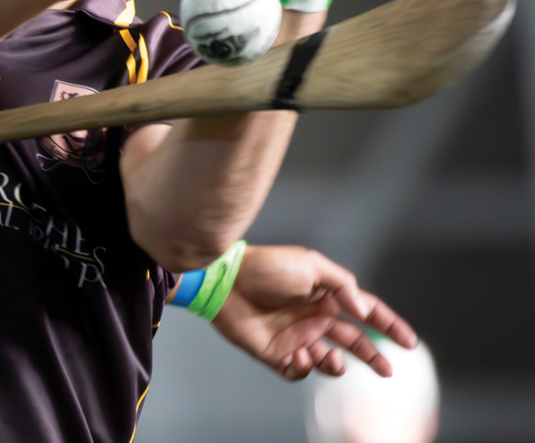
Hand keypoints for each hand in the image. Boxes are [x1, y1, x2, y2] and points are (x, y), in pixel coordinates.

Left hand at [211, 245, 417, 380]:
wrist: (225, 281)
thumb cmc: (266, 267)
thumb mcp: (311, 265)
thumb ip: (343, 285)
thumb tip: (364, 311)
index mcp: (326, 295)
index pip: (365, 312)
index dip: (388, 325)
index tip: (409, 342)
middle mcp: (314, 317)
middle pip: (353, 341)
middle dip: (373, 356)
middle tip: (388, 370)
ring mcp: (296, 336)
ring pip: (329, 361)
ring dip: (337, 365)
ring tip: (335, 361)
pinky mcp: (276, 353)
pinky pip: (299, 370)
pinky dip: (305, 368)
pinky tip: (300, 355)